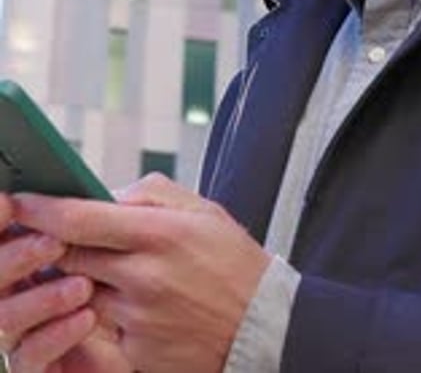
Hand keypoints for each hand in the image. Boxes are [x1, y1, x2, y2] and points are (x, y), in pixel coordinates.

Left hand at [12, 174, 271, 372]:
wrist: (265, 327)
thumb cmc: (232, 262)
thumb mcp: (202, 210)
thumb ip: (149, 194)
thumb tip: (105, 194)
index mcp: (160, 234)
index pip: (81, 219)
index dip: (42, 209)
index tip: (21, 201)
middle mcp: (144, 278)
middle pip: (69, 257)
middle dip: (52, 244)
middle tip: (46, 234)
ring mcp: (139, 321)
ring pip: (79, 293)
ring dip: (76, 279)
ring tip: (93, 268)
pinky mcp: (137, 356)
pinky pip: (100, 330)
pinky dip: (100, 314)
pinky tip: (120, 305)